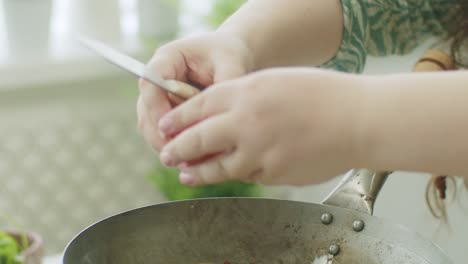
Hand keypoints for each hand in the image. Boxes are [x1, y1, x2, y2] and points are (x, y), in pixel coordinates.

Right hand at [137, 32, 253, 150]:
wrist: (234, 56)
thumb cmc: (231, 54)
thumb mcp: (232, 64)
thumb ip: (224, 85)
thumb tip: (218, 116)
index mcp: (167, 59)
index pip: (149, 83)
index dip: (156, 108)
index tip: (170, 131)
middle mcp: (157, 78)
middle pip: (145, 109)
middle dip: (158, 134)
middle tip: (176, 155)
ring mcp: (160, 96)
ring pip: (151, 126)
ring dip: (165, 144)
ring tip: (185, 161)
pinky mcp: (169, 112)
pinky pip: (165, 133)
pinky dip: (176, 146)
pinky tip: (192, 160)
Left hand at [158, 68, 366, 185]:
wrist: (358, 120)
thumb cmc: (322, 95)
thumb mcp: (274, 82)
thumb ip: (242, 96)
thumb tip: (216, 114)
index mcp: (246, 91)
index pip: (198, 106)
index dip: (177, 119)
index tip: (164, 127)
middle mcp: (247, 122)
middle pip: (198, 140)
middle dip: (177, 149)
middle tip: (166, 155)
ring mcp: (259, 151)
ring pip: (218, 167)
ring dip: (198, 172)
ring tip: (186, 175)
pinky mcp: (273, 174)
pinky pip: (248, 175)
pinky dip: (239, 172)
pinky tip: (235, 170)